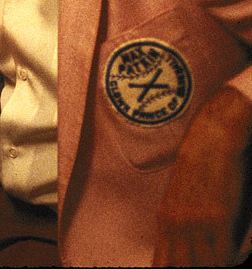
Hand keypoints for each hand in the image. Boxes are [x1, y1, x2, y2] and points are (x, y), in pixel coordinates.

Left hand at [153, 86, 251, 265]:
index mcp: (165, 221)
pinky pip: (224, 256)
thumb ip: (177, 223)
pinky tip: (236, 258)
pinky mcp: (218, 218)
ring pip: (204, 265)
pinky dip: (230, 261)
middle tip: (205, 264)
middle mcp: (176, 225)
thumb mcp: (178, 198)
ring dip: (214, 266)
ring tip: (221, 262)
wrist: (210, 142)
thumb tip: (179, 246)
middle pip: (179, 267)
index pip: (162, 262)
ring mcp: (196, 223)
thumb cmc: (198, 168)